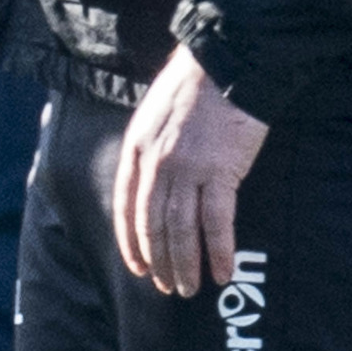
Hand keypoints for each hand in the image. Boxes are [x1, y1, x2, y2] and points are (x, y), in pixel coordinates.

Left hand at [113, 44, 267, 295]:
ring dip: (184, 265)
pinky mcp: (221, 171)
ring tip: (189, 288)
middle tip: (168, 287)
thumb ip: (149, 148)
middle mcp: (157, 162)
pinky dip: (218, 252)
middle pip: (152, 225)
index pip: (126, 206)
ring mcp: (188, 168)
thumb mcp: (154, 113)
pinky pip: (217, 223)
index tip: (139, 268)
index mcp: (137, 147)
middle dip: (158, 262)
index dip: (130, 243)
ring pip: (181, 231)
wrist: (225, 62)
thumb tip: (153, 185)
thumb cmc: (194, 85)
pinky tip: (222, 272)